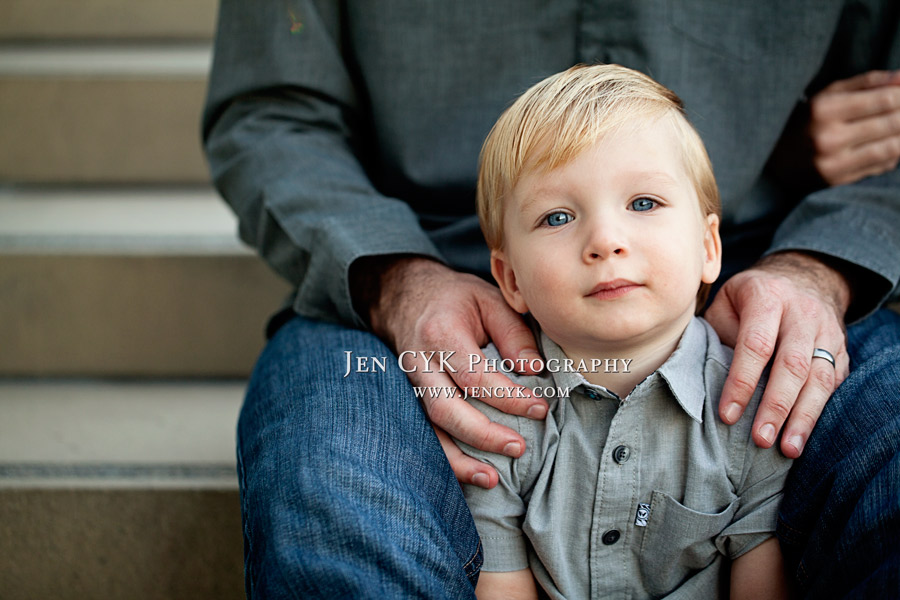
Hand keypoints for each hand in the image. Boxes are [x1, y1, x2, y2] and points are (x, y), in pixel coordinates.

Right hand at [353, 256, 546, 487]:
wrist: (404, 296)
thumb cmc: (454, 299)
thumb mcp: (489, 300)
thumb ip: (514, 334)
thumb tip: (535, 371)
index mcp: (440, 333)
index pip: (475, 376)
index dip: (509, 397)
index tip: (540, 407)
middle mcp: (419, 363)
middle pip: (446, 409)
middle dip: (483, 434)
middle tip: (519, 448)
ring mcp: (410, 385)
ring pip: (431, 429)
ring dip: (460, 459)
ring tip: (493, 479)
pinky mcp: (410, 400)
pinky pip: (425, 435)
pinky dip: (447, 459)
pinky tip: (472, 474)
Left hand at [705, 252, 850, 457]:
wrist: (803, 277)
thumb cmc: (750, 296)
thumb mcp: (726, 300)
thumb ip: (717, 333)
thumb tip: (705, 378)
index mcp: (767, 296)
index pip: (756, 345)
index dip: (742, 382)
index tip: (727, 414)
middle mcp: (802, 313)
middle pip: (792, 365)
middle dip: (775, 406)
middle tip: (760, 439)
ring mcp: (827, 331)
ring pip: (820, 378)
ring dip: (803, 417)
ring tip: (787, 449)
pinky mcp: (842, 349)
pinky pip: (834, 383)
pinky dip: (819, 411)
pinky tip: (803, 434)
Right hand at [807, 70, 899, 184]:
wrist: (775, 162)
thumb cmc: (806, 122)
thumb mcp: (827, 95)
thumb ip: (866, 83)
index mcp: (823, 110)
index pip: (884, 99)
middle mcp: (828, 138)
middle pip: (891, 122)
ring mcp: (834, 163)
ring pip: (892, 147)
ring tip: (898, 128)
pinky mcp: (839, 181)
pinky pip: (882, 166)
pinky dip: (894, 153)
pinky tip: (890, 144)